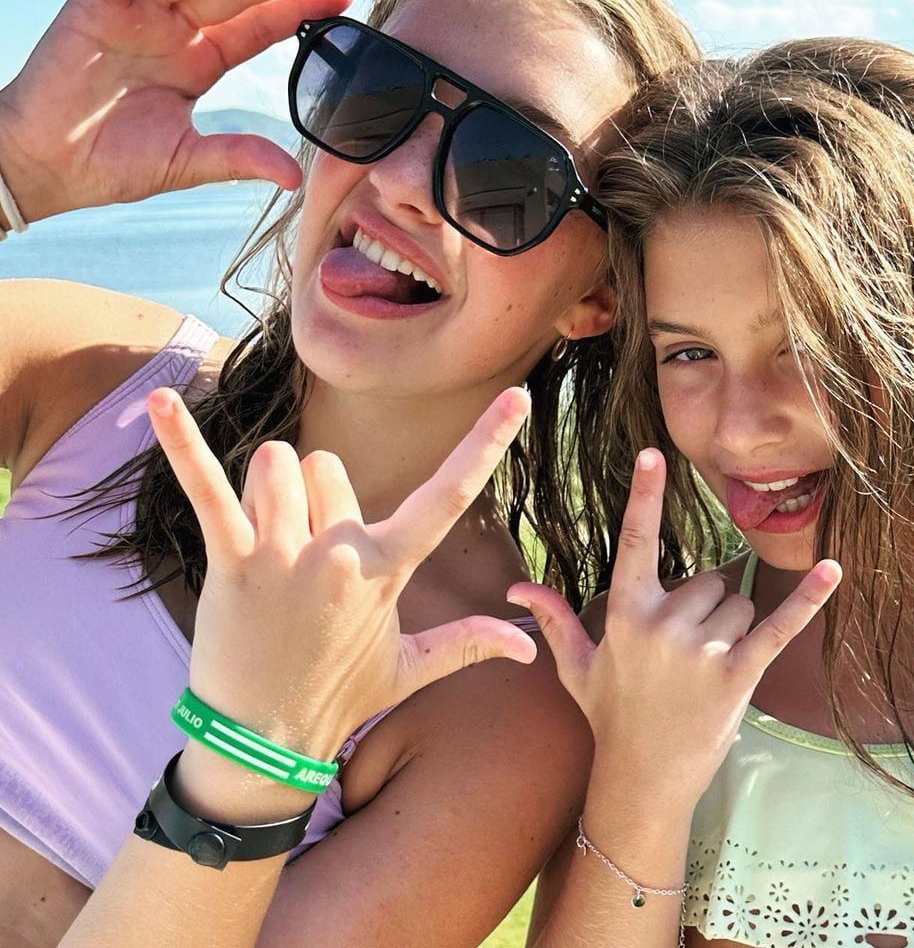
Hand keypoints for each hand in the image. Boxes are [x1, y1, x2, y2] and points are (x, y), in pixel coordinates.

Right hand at [0, 0, 352, 221]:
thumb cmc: (113, 162)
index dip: (298, 9)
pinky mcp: (99, 2)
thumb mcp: (190, 160)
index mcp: (199, 60)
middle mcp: (174, 28)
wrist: (47, 167)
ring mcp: (139, 12)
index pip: (258, 26)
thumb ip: (240, 158)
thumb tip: (296, 178)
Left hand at [146, 385, 537, 764]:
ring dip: (268, 488)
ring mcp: (283, 554)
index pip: (448, 496)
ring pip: (276, 464)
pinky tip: (157, 403)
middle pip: (328, 463)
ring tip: (267, 541)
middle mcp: (340, 553)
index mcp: (386, 570)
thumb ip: (467, 644)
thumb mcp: (408, 668)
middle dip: (315, 490)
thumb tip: (528, 643)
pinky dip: (179, 442)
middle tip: (305, 546)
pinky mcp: (231, 559)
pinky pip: (205, 488)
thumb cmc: (337, 696)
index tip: (516, 400)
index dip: (485, 444)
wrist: (263, 742)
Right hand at [507, 449, 841, 800]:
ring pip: (739, 603)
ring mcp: (703, 651)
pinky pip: (779, 627)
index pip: (635, 542)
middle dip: (706, 606)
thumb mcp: (575, 665)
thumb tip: (516, 587)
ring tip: (706, 667)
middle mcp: (664, 626)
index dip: (644, 495)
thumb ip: (554, 617)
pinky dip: (808, 599)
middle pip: (709, 581)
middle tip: (685, 651)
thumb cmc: (609, 716)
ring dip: (733, 626)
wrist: (643, 779)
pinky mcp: (739, 676)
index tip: (654, 454)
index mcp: (626, 615)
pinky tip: (832, 570)